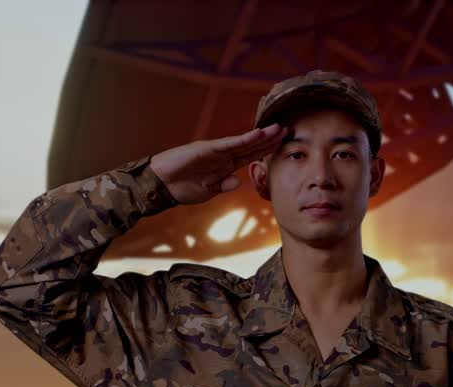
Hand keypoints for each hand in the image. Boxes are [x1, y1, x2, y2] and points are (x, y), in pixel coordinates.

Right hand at [149, 123, 284, 204]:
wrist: (162, 185)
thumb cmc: (183, 188)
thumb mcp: (208, 191)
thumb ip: (224, 185)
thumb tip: (238, 181)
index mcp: (226, 166)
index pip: (252, 157)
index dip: (268, 151)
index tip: (285, 146)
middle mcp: (224, 156)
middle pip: (253, 147)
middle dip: (271, 140)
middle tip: (290, 131)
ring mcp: (217, 151)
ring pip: (245, 142)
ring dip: (262, 136)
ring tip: (279, 129)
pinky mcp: (208, 148)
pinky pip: (230, 144)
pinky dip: (244, 139)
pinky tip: (258, 134)